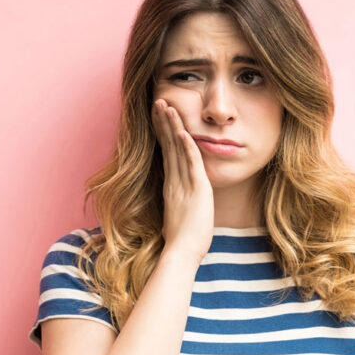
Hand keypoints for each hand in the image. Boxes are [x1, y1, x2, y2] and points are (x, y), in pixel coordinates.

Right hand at [150, 99, 214, 263]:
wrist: (180, 253)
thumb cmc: (183, 241)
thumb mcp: (181, 216)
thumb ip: (181, 203)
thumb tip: (183, 201)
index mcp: (171, 186)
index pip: (166, 152)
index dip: (162, 132)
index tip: (159, 116)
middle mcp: (174, 181)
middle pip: (167, 145)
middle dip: (163, 121)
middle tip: (158, 101)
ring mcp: (183, 184)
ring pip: (176, 149)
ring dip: (173, 126)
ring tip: (167, 105)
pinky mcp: (196, 190)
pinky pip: (190, 163)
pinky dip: (187, 146)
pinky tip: (184, 131)